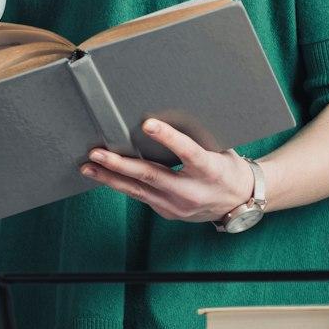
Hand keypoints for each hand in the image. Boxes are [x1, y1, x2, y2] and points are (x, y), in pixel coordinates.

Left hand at [80, 119, 257, 223]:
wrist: (240, 204)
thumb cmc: (227, 168)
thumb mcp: (218, 151)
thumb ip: (195, 140)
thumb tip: (161, 116)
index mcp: (210, 170)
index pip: (188, 152)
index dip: (168, 138)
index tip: (147, 123)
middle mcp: (192, 191)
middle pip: (151, 176)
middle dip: (120, 165)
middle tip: (96, 153)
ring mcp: (178, 206)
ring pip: (138, 190)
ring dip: (110, 178)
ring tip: (87, 167)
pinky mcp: (168, 212)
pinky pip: (140, 196)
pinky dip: (121, 184)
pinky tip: (103, 175)